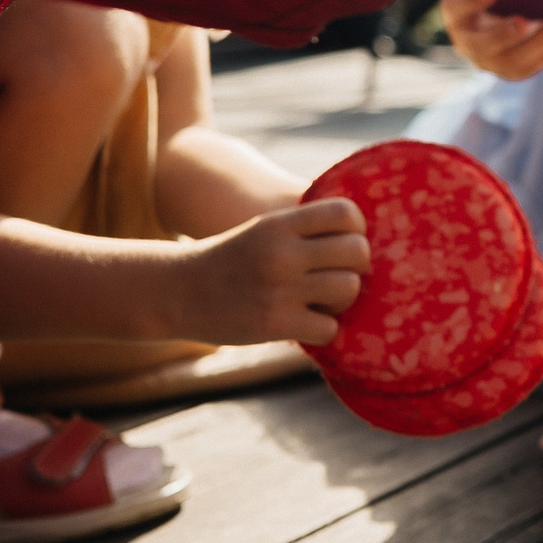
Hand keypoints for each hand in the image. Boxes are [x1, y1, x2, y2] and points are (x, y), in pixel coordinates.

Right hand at [172, 196, 367, 345]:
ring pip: (349, 289)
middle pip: (357, 252)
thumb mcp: (265, 229)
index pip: (346, 214)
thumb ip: (306, 229)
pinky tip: (307, 322)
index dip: (356, 230)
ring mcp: (280, 290)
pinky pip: (330, 328)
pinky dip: (324, 328)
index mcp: (280, 224)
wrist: (178, 291)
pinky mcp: (276, 324)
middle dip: (355, 266)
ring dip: (343, 298)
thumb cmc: (233, 259)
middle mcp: (282, 253)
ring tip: (324, 300)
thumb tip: (365, 236)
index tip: (344, 242)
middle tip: (338, 274)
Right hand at [441, 0, 542, 79]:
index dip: (469, 2)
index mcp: (456, 12)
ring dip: (534, 46)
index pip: (454, 8)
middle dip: (502, 35)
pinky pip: (525, 70)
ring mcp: (487, 58)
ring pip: (507, 63)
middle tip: (523, 22)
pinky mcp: (508, 69)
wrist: (505, 8)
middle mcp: (466, 38)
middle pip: (479, 45)